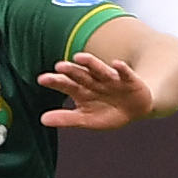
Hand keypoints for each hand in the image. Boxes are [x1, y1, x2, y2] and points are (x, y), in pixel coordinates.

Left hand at [38, 52, 153, 129]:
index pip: (66, 84)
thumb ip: (66, 119)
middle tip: (59, 66)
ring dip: (91, 63)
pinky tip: (116, 64)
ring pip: (99, 70)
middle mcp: (94, 81)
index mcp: (81, 90)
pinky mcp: (129, 80)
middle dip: (71, 70)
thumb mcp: (86, 119)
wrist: (135, 108)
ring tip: (80, 57)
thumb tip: (42, 120)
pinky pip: (125, 73)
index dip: (55, 81)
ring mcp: (111, 79)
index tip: (42, 79)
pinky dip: (121, 69)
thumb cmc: (108, 113)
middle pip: (80, 74)